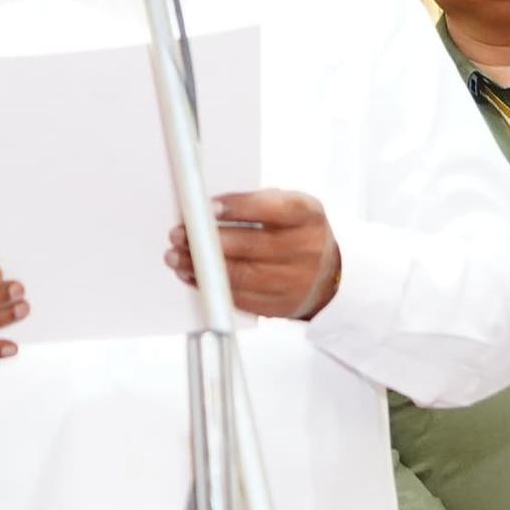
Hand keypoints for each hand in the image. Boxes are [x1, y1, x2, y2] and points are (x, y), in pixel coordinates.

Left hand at [165, 189, 341, 318]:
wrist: (331, 276)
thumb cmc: (301, 235)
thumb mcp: (292, 208)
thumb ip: (258, 203)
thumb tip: (210, 208)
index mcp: (307, 216)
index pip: (272, 209)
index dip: (238, 207)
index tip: (207, 206)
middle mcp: (305, 249)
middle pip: (250, 245)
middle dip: (208, 240)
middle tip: (180, 234)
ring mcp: (293, 281)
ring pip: (240, 275)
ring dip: (202, 267)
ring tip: (177, 256)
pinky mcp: (278, 306)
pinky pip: (239, 298)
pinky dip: (211, 287)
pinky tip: (193, 276)